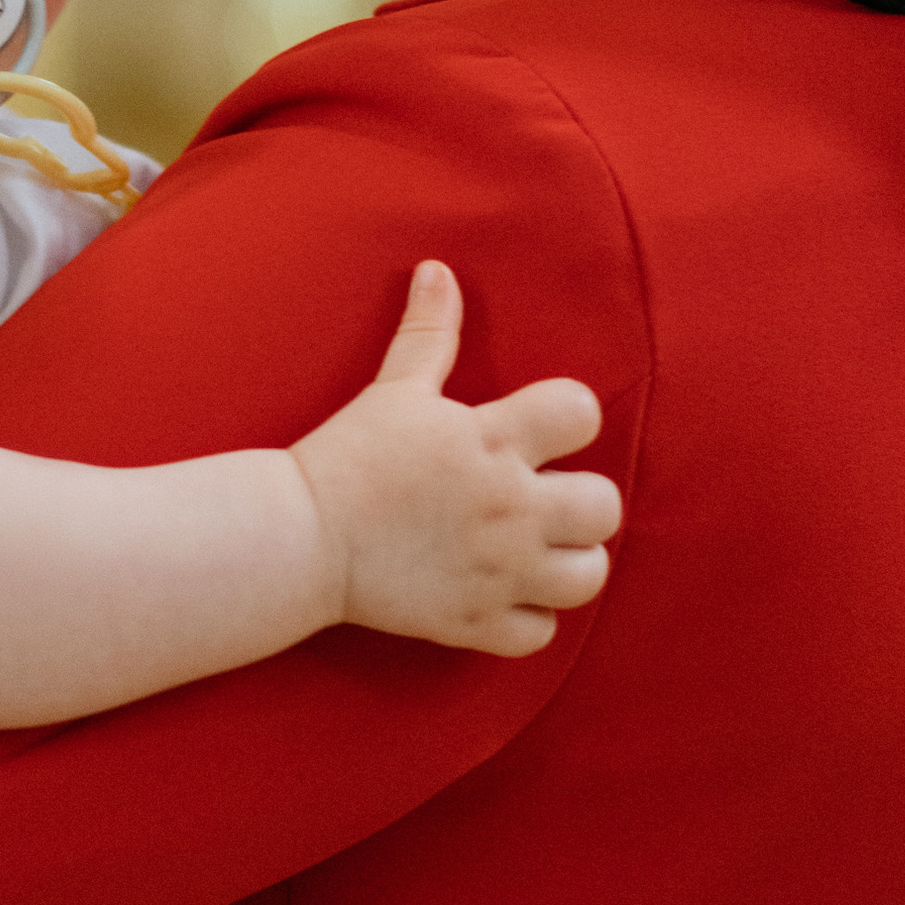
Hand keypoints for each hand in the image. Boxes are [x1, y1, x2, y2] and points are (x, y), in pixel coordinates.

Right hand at [287, 262, 620, 658]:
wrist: (300, 536)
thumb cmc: (350, 456)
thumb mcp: (394, 389)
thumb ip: (430, 333)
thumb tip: (438, 270)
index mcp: (494, 440)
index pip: (583, 413)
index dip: (570, 417)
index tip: (543, 429)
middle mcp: (509, 507)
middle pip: (605, 507)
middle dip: (584, 503)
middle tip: (547, 501)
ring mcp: (497, 570)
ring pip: (587, 577)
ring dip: (570, 564)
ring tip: (540, 553)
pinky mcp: (474, 621)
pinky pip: (540, 634)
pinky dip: (528, 620)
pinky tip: (504, 596)